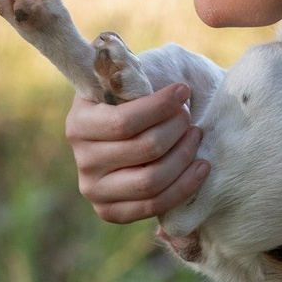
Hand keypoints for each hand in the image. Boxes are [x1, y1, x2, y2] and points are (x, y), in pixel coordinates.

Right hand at [65, 83, 209, 223]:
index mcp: (80, 121)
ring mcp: (93, 189)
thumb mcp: (132, 78)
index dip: (160, 106)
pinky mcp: (110, 211)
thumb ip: (133, 74)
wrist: (136, 129)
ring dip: (184, 155)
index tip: (184, 90)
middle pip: (144, 149)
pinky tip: (201, 166)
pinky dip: (184, 186)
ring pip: (151, 180)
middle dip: (177, 128)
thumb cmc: (138, 97)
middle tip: (189, 115)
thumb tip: (135, 70)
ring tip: (196, 135)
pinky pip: (154, 206)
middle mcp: (82, 158)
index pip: (123, 121)